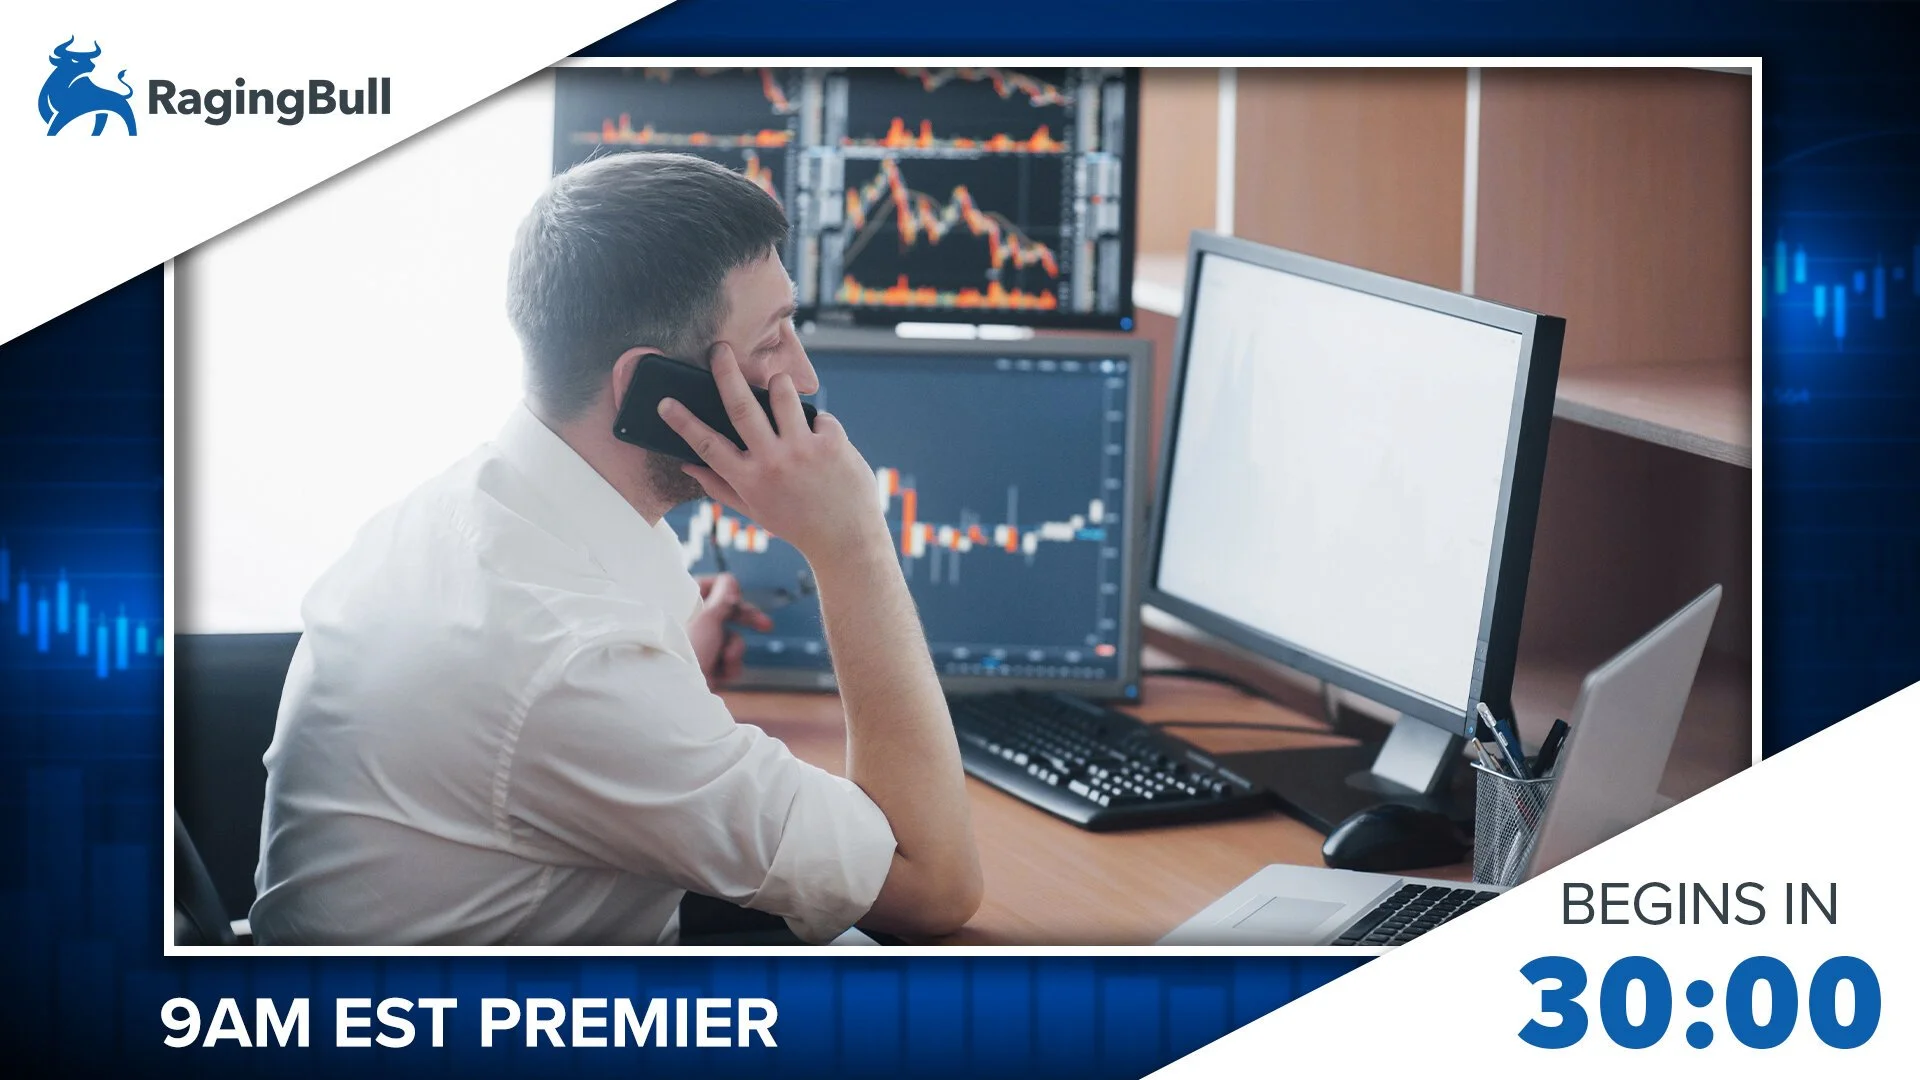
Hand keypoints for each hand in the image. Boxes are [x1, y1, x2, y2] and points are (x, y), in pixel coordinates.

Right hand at [657, 342, 890, 562]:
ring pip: (783, 395)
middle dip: (726, 373)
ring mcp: (803, 450)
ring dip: (779, 385)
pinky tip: (823, 442)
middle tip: (719, 348)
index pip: (707, 445)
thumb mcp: (753, 512)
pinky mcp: (833, 442)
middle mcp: (773, 462)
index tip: (665, 402)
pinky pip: (819, 414)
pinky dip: (818, 423)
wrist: (846, 541)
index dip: (683, 422)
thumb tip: (687, 465)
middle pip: (741, 407)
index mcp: (749, 479)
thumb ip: (720, 486)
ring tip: (779, 388)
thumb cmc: (796, 524)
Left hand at [686, 572, 772, 689]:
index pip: (707, 586)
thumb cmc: (687, 650)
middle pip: (724, 613)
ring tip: (726, 660)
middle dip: (746, 622)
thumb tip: (730, 580)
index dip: (726, 591)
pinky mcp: (705, 669)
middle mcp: (690, 626)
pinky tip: (721, 676)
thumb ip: (723, 597)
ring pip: (731, 639)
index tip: (735, 597)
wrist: (674, 694)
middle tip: (766, 626)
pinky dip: (729, 667)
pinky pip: (728, 661)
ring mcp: (698, 648)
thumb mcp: (708, 618)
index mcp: (682, 607)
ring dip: (734, 649)